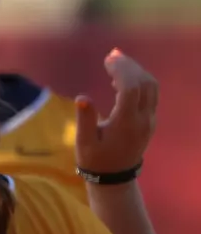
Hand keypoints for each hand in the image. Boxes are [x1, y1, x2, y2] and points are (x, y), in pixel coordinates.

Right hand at [76, 49, 157, 175]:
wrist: (115, 178)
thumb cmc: (95, 160)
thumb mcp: (84, 143)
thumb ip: (85, 120)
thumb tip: (82, 98)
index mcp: (127, 123)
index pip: (131, 89)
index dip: (121, 71)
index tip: (107, 60)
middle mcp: (143, 119)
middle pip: (145, 83)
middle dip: (129, 66)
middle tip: (111, 55)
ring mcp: (150, 119)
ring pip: (151, 86)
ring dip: (136, 71)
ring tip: (116, 61)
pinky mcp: (150, 119)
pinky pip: (150, 93)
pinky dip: (139, 80)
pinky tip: (122, 79)